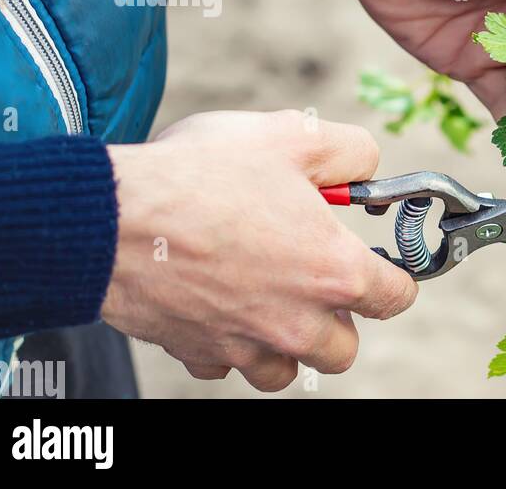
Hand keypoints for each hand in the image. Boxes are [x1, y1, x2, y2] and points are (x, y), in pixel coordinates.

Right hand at [101, 111, 416, 391]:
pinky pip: (225, 366)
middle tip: (310, 277)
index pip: (396, 297)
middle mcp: (297, 322)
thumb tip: (369, 167)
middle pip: (343, 348)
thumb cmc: (199, 176)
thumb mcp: (293, 136)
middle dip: (337, 318)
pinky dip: (226, 343)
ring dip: (284, 341)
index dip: (392, 275)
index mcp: (334, 272)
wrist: (108, 217)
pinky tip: (213, 300)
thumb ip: (351, 152)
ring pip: (286, 370)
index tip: (377, 263)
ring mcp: (245, 346)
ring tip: (263, 295)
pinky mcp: (197, 353)